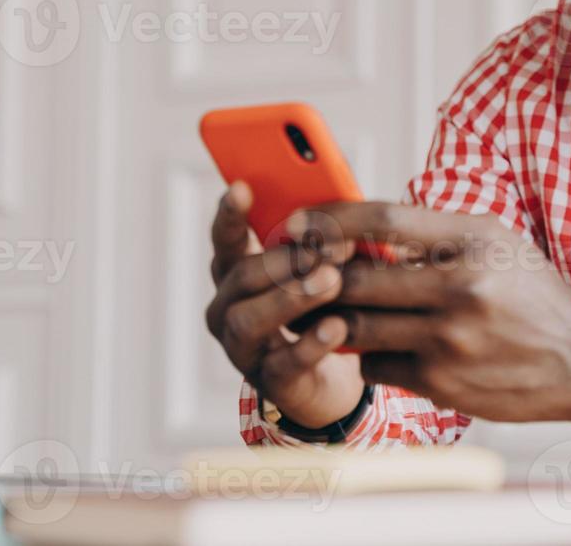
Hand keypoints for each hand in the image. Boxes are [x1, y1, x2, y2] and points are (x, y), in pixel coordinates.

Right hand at [204, 183, 366, 428]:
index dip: (230, 214)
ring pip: (249, 320)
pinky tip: (337, 327)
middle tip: (326, 248)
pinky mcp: (269, 383)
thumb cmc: (323, 306)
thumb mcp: (320, 267)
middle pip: (241, 276)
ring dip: (291, 297)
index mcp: (235, 271)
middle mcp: (227, 308)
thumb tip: (345, 206)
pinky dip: (310, 344)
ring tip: (332, 281)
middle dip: (284, 259)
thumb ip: (320, 238)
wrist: (331, 377)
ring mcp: (242, 348)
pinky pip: (283, 364)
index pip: (225, 238)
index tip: (243, 188)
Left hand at [287, 202, 570, 444]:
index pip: (385, 220)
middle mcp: (461, 288)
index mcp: (473, 241)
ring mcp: (450, 340)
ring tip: (319, 306)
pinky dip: (363, 352)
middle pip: (359, 277)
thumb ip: (433, 232)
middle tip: (292, 271)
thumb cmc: (531, 292)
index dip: (331, 220)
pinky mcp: (442, 383)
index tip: (297, 223)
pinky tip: (370, 343)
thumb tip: (358, 228)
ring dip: (331, 317)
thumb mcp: (493, 241)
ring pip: (357, 325)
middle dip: (317, 275)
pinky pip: (375, 363)